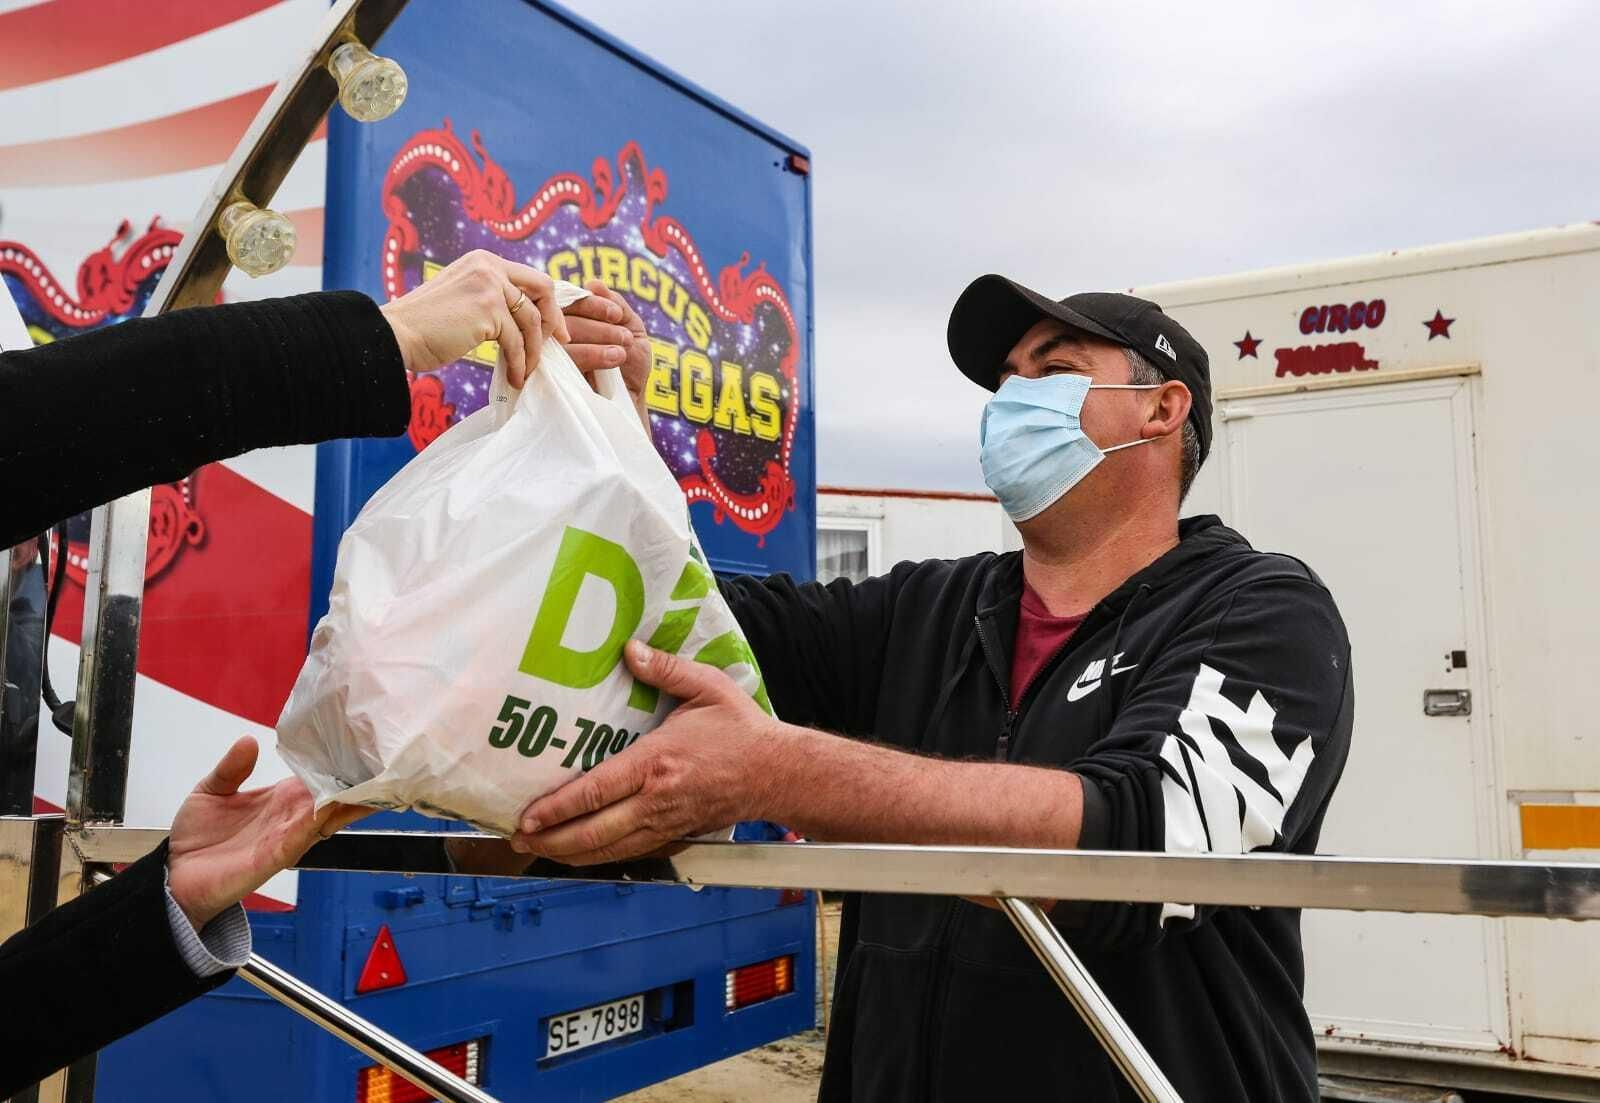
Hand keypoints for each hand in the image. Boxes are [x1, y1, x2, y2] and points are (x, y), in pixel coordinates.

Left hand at [166, 736, 368, 928]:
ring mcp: (288, 837)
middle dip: (359, 780)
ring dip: (349, 799)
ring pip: (328, 815)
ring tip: (372, 778)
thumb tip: (249, 740)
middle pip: (336, 796)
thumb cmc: (198, 838)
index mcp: (282, 798)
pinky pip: (302, 836)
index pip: (322, 777)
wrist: (177, 877)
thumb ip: (232, 767)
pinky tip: (331, 804)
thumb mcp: (211, 790)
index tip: (362, 742)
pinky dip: (318, 820)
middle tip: (385, 758)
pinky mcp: (274, 857)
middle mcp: (293, 817)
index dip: (341, 762)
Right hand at [378, 250, 568, 386]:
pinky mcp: (487, 311)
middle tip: (558, 345)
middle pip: (542, 289)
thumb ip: (492, 299)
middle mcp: (488, 266)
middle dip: (554, 320)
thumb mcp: (464, 298)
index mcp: (483, 261)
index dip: (548, 303)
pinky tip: (516, 378)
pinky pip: (516, 342)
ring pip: (531, 322)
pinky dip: (519, 363)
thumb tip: (526, 320)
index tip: (554, 328)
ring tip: (526, 371)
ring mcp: (489, 286)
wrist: (395, 335)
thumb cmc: (425, 326)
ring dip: (533, 351)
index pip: (531, 278)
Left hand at [511, 641, 780, 863]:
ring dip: (568, 854)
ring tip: (538, 849)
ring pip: (608, 850)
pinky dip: (598, 857)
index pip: (596, 792)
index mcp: (657, 763)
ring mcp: (665, 823)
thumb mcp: (707, 688)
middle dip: (551, 839)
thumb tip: (630, 650)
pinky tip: (579, 852)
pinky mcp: (674, 834)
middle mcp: (656, 800)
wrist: (777, 772)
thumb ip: (665, 669)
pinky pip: (628, 852)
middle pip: (593, 832)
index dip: (556, 808)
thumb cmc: (741, 730)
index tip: (527, 815)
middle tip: (519, 837)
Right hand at [562, 280, 650, 430]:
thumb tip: (593, 284)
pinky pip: (560, 359)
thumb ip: (615, 305)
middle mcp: (556, 334)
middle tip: (625, 337)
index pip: (569, 301)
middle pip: (564, 317)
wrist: (631, 402)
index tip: (617, 315)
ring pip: (563, 337)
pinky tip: (614, 359)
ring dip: (598, 339)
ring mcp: (549, 355)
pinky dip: (590, 355)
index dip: (592, 303)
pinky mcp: (547, 377)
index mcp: (572, 319)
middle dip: (599, 325)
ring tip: (622, 352)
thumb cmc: (630, 366)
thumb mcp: (631, 329)